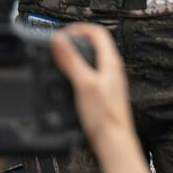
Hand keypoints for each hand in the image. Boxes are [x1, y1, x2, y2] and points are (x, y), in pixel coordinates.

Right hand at [52, 25, 134, 155]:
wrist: (113, 143)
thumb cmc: (105, 118)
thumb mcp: (84, 84)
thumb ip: (71, 60)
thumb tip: (59, 40)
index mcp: (111, 63)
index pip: (98, 32)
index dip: (79, 28)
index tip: (63, 33)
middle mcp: (111, 70)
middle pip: (94, 45)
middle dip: (75, 41)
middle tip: (58, 44)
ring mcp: (108, 82)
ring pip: (91, 60)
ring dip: (75, 56)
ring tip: (60, 59)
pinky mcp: (102, 94)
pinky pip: (88, 75)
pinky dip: (76, 72)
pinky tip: (66, 81)